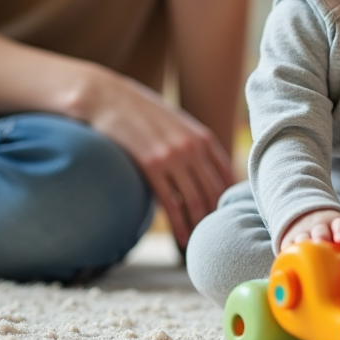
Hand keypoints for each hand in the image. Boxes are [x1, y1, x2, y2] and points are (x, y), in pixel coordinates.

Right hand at [73, 66, 232, 250]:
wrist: (108, 98)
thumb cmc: (141, 114)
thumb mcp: (175, 124)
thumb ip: (192, 144)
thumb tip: (203, 168)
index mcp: (203, 137)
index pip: (227, 175)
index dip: (231, 199)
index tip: (230, 216)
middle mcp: (193, 147)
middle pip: (215, 191)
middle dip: (217, 216)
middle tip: (217, 236)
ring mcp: (173, 156)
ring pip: (195, 200)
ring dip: (199, 224)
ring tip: (200, 241)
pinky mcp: (151, 165)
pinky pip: (171, 202)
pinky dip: (179, 223)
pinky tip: (183, 237)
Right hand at [279, 209, 339, 252]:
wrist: (306, 217)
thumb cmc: (331, 231)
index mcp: (335, 224)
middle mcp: (318, 227)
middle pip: (320, 231)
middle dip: (322, 236)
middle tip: (322, 243)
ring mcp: (302, 234)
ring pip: (301, 238)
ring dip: (304, 244)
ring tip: (306, 252)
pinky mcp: (288, 243)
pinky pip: (287, 248)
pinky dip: (288, 253)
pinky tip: (290, 261)